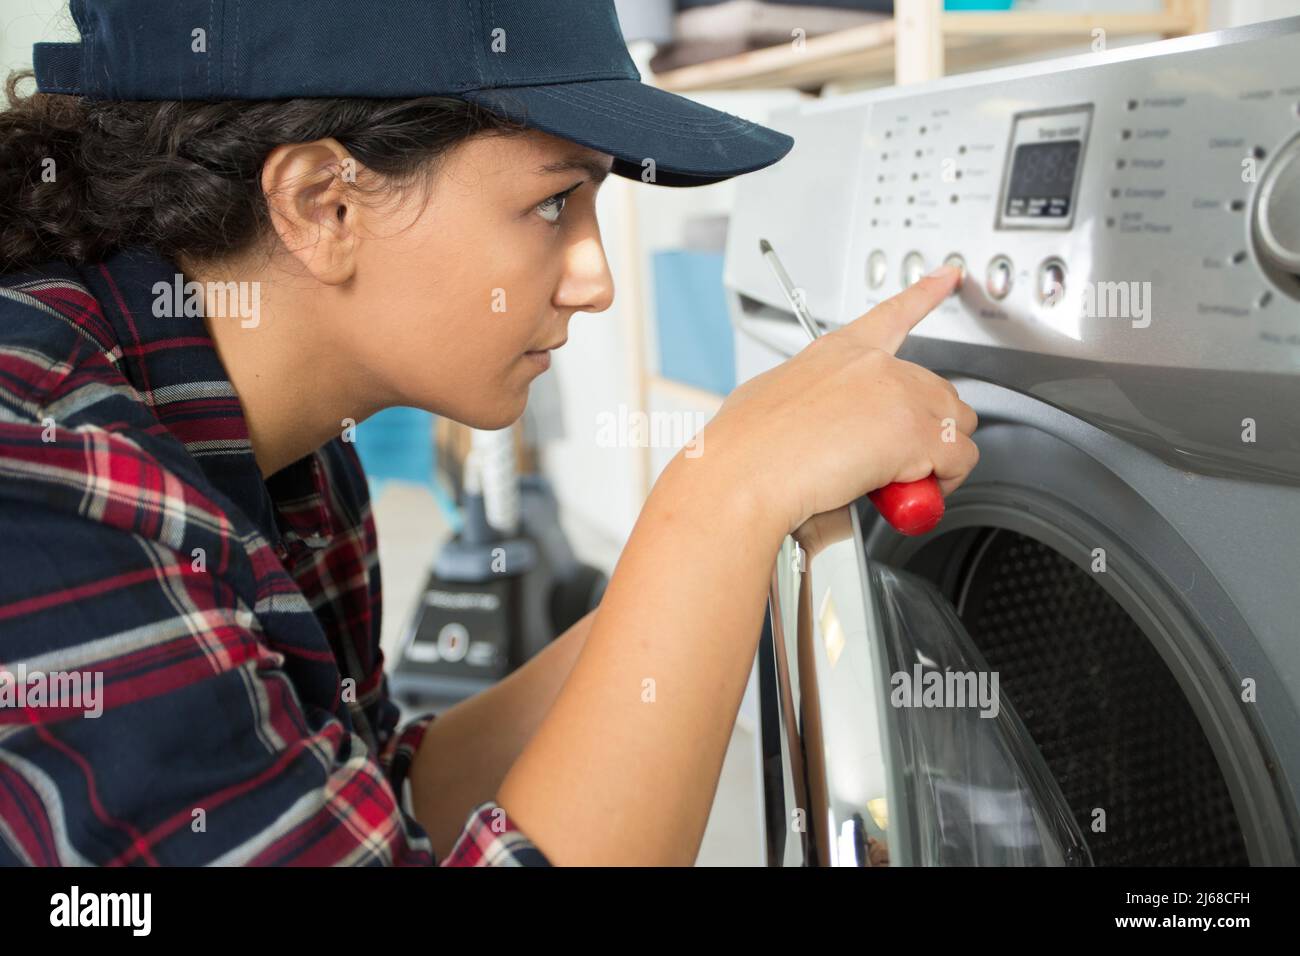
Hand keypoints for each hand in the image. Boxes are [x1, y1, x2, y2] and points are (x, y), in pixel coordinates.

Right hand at [703, 265, 978, 537]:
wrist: (744, 476)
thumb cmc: (745, 451)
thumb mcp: (774, 408)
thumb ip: (816, 413)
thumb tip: (824, 444)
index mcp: (836, 352)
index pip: (890, 314)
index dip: (925, 293)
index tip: (946, 276)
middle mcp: (872, 365)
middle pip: (936, 389)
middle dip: (927, 428)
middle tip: (895, 462)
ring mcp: (898, 396)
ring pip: (956, 425)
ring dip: (940, 455)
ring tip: (899, 482)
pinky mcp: (915, 433)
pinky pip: (959, 461)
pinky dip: (944, 481)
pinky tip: (908, 492)